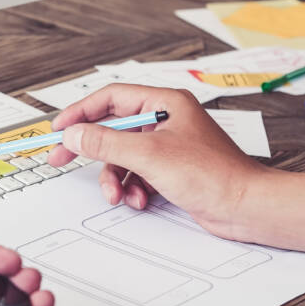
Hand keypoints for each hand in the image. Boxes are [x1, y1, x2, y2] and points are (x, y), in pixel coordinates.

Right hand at [47, 84, 304, 252]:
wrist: (245, 207)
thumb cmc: (212, 175)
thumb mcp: (149, 156)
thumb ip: (106, 142)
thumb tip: (74, 133)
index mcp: (165, 103)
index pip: (111, 98)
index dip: (81, 112)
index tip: (59, 128)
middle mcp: (166, 120)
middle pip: (113, 128)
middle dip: (90, 149)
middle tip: (60, 159)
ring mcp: (168, 146)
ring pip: (122, 156)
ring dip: (115, 177)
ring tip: (118, 195)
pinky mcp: (171, 170)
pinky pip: (136, 174)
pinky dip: (132, 188)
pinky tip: (140, 200)